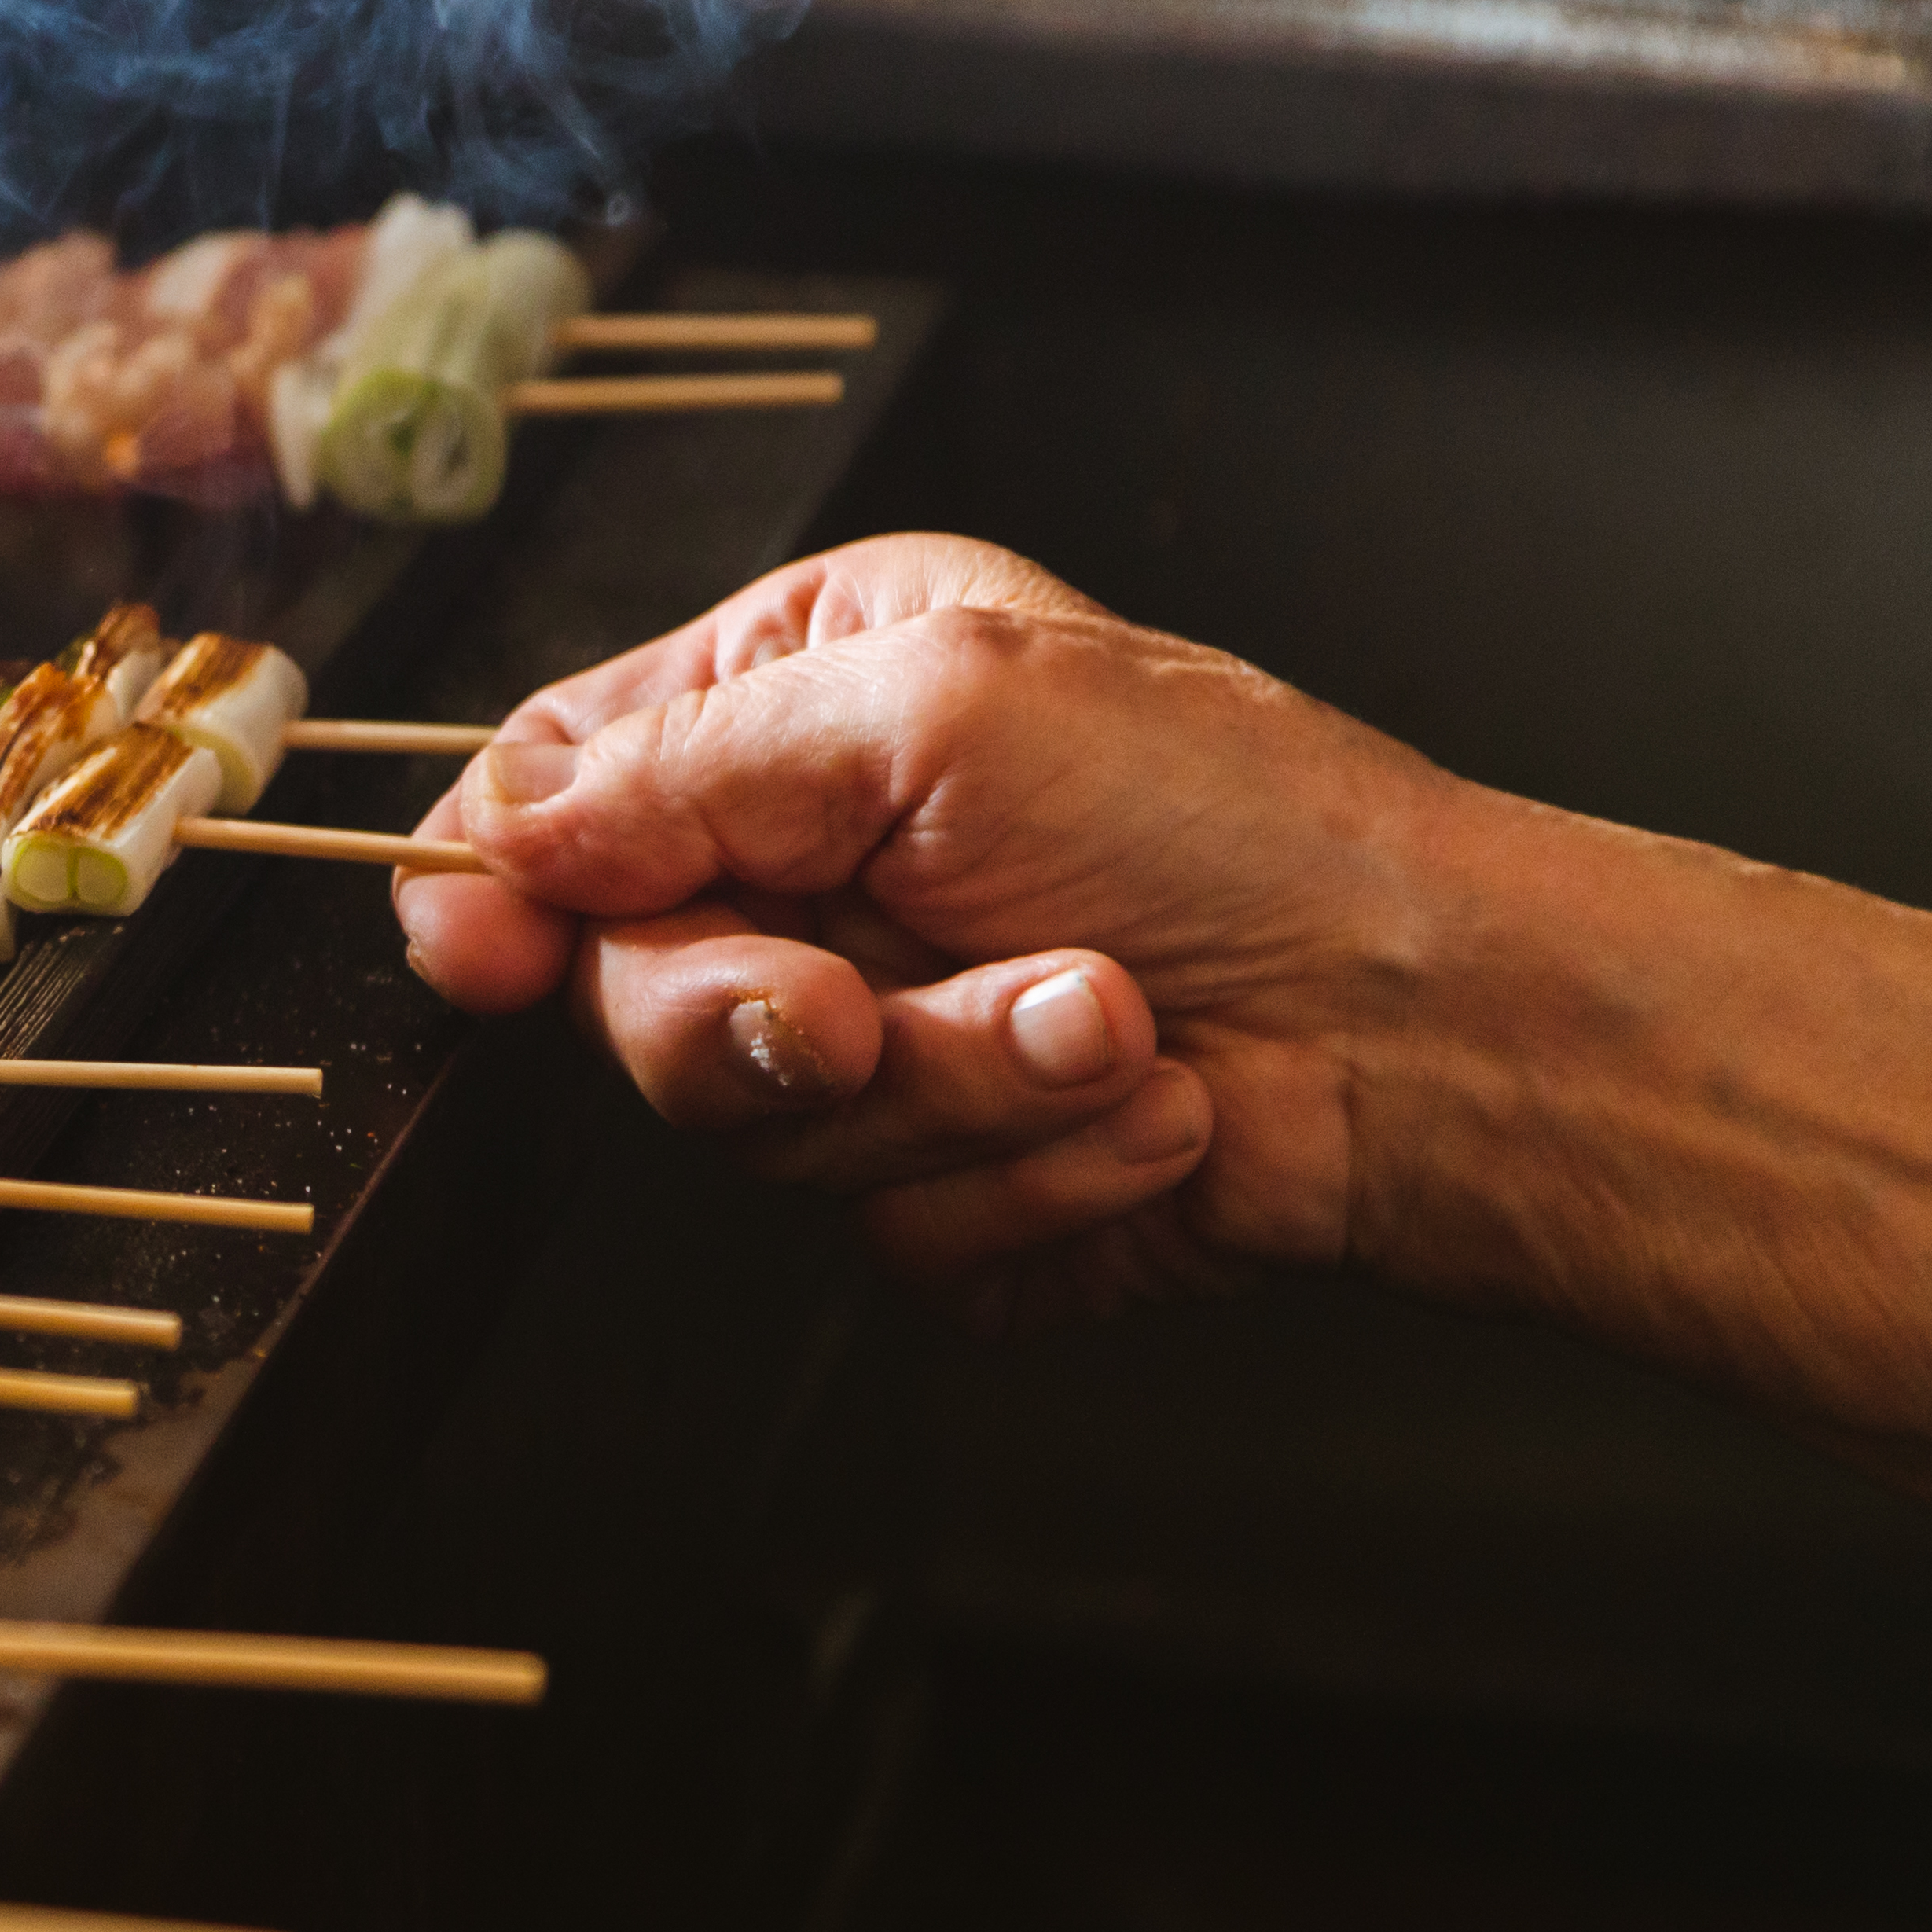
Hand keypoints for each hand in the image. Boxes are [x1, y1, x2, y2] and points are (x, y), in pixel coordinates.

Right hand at [395, 534, 1457, 1329]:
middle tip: (855, 1008)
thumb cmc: (1238, 814)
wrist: (1443, 1026)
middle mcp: (819, 862)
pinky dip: (1020, 1181)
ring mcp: (880, 1033)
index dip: (497, 889)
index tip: (488, 959)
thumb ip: (685, 768)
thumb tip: (508, 834)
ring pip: (761, 1128)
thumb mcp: (936, 706)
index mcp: (800, 700)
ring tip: (1105, 1024)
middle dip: (751, 1016)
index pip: (556, 794)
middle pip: (626, 990)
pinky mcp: (949, 1178)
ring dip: (947, 1089)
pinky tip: (1141, 1115)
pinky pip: (888, 1231)